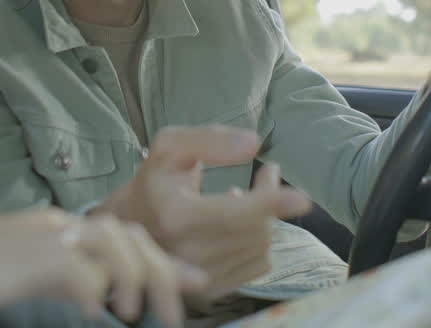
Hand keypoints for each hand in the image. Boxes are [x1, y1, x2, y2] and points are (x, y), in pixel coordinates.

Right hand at [0, 209, 205, 326]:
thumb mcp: (14, 274)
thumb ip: (56, 278)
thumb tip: (94, 300)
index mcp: (55, 227)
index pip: (124, 233)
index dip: (162, 260)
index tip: (195, 284)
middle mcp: (55, 225)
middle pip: (130, 236)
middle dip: (163, 275)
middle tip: (178, 314)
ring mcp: (40, 238)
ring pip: (116, 247)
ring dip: (138, 283)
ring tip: (137, 314)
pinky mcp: (25, 259)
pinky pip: (79, 274)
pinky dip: (95, 295)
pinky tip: (96, 313)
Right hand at [97, 125, 311, 299]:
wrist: (129, 227)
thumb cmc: (155, 180)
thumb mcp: (170, 146)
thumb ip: (209, 140)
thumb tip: (253, 144)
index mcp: (176, 215)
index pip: (234, 213)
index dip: (269, 203)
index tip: (302, 199)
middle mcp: (188, 253)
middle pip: (256, 228)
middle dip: (269, 198)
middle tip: (266, 175)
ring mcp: (201, 277)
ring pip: (262, 246)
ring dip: (265, 218)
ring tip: (242, 198)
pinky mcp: (213, 290)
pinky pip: (260, 264)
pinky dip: (260, 240)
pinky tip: (238, 226)